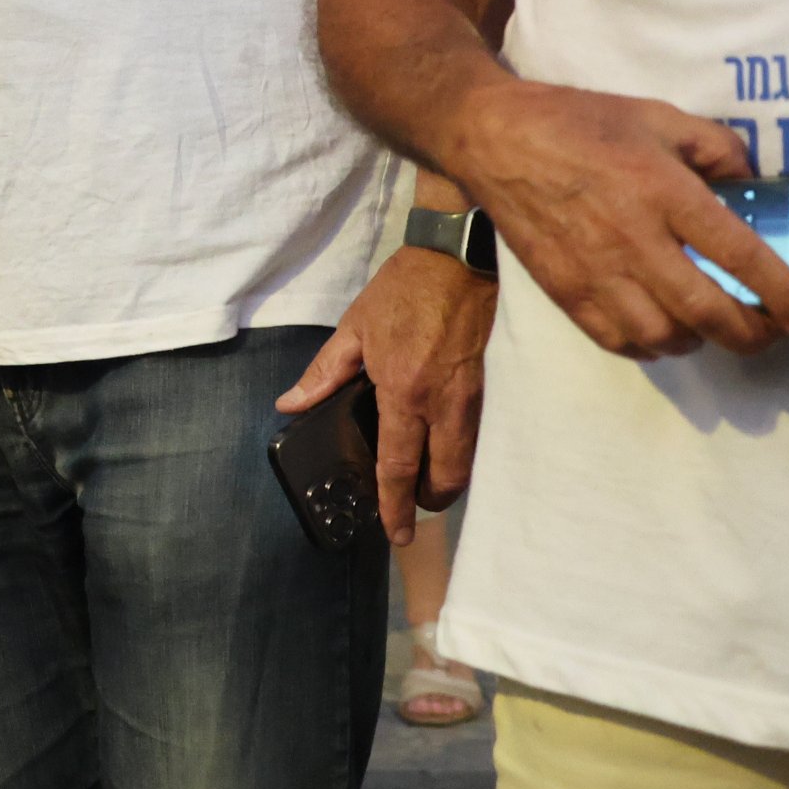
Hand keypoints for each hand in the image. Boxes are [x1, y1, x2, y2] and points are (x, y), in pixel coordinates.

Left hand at [277, 249, 493, 541]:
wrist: (461, 256)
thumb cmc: (405, 289)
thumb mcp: (354, 328)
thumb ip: (323, 373)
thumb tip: (291, 405)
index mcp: (404, 391)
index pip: (399, 464)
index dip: (395, 504)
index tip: (395, 532)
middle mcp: (445, 403)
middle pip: (446, 476)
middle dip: (430, 501)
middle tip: (413, 506)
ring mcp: (478, 397)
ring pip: (470, 460)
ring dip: (451, 479)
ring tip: (430, 480)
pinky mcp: (498, 386)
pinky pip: (485, 435)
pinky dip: (468, 451)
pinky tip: (452, 446)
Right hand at [443, 78, 788, 359]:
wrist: (494, 138)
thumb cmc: (580, 122)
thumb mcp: (656, 115)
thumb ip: (714, 145)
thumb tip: (750, 178)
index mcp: (663, 191)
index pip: (740, 256)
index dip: (787, 296)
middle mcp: (633, 240)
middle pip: (708, 312)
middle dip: (754, 335)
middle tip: (772, 332)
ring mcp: (595, 272)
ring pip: (665, 336)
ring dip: (702, 340)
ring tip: (713, 324)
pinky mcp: (564, 291)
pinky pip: (619, 341)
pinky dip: (651, 346)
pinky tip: (662, 328)